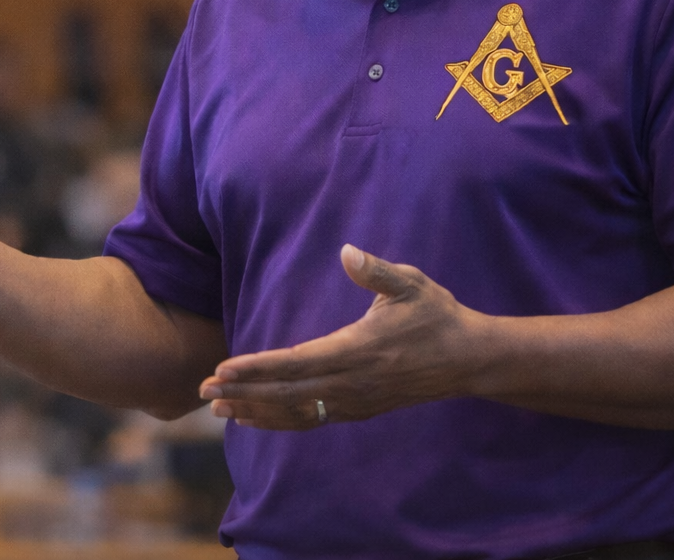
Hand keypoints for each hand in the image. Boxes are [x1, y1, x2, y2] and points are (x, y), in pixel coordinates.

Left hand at [198, 245, 486, 429]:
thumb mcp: (411, 284)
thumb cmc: (437, 315)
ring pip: (297, 412)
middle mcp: (352, 382)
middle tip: (203, 391)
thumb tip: (347, 252)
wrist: (470, 359)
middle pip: (287, 394)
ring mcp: (356, 401)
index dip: (257, 369)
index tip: (222, 369)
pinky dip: (279, 422)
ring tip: (217, 409)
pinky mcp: (359, 409)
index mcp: (358, 350)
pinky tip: (253, 420)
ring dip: (255, 411)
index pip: (296, 363)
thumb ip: (377, 271)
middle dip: (243, 393)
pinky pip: (312, 420)